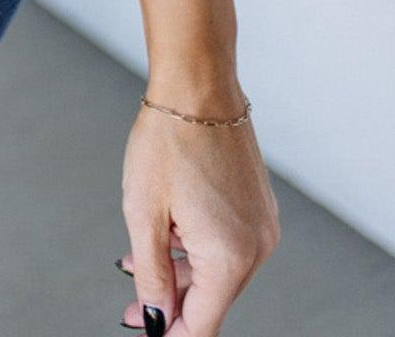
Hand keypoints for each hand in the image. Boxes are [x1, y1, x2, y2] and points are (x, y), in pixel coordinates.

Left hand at [115, 95, 279, 334]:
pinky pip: (227, 244)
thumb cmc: (168, 139)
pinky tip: (167, 235)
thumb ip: (153, 276)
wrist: (197, 83)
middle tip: (132, 306)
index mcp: (231, 256)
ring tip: (138, 263)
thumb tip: (157, 320)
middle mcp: (257, 246)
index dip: (170, 333)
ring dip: (180, 274)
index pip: (202, 324)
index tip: (143, 328)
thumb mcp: (144, 214)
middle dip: (171, 304)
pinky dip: (197, 248)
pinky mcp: (259, 206)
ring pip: (218, 272)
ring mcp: (262, 224)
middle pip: (212, 300)